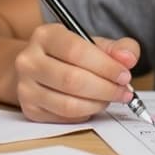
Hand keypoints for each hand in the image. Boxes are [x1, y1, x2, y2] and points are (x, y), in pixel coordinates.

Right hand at [14, 23, 139, 123]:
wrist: (37, 68)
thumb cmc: (69, 55)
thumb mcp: (91, 43)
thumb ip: (116, 48)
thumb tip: (128, 58)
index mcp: (45, 36)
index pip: (76, 51)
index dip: (105, 66)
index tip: (125, 75)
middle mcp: (29, 61)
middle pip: (72, 80)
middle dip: (106, 89)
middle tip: (124, 92)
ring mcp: (25, 87)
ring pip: (68, 104)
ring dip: (97, 104)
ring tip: (110, 98)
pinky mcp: (29, 110)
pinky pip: (64, 118)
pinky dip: (85, 114)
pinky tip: (92, 105)